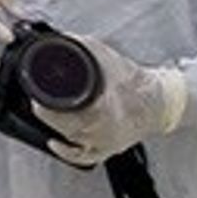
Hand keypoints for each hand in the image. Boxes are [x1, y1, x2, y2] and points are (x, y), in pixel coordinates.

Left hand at [34, 28, 188, 168]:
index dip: (45, 103)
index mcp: (102, 109)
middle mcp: (102, 130)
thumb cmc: (136, 82)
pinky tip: (54, 143)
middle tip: (38, 101)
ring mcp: (105, 143)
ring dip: (55, 127)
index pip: (62, 111)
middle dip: (48, 113)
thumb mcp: (106, 58)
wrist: (160, 101)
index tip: (35, 94)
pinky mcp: (108, 150)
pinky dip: (67, 152)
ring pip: (71, 141)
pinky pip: (83, 158)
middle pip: (63, 127)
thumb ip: (81, 47)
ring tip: (46, 112)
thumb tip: (60, 39)